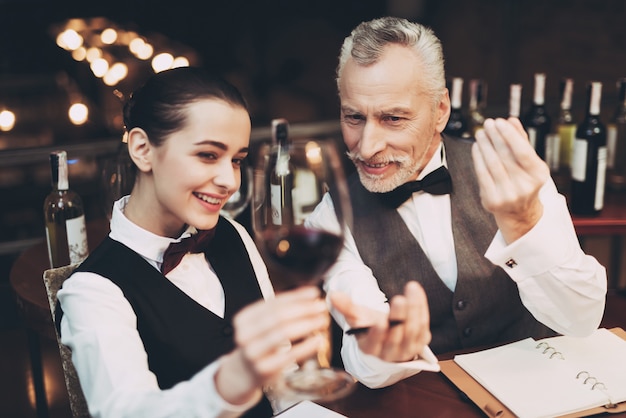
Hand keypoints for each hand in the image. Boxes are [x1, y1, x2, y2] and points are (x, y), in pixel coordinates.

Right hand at [215, 286, 328, 404]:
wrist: (242, 374)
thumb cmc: (257, 345)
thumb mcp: (260, 325)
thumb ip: (280, 310)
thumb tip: (307, 295)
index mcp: (244, 318)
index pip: (273, 302)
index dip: (296, 296)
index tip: (313, 293)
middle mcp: (245, 334)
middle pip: (279, 316)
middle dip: (304, 309)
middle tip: (321, 307)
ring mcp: (253, 353)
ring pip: (284, 333)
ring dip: (307, 324)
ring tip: (322, 321)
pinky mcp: (264, 370)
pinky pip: (290, 355)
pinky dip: (307, 346)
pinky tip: (318, 340)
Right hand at [330, 281, 430, 361]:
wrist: (388, 335)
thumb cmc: (370, 326)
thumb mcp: (357, 317)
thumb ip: (346, 307)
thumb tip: (333, 295)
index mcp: (371, 348)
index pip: (375, 343)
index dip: (378, 333)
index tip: (379, 321)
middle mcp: (391, 353)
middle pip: (397, 336)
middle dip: (400, 317)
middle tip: (400, 300)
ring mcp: (408, 348)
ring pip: (414, 330)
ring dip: (414, 308)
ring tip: (411, 289)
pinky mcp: (421, 341)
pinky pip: (424, 323)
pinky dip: (421, 306)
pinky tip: (416, 291)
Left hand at [472, 117, 548, 242]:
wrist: (518, 213)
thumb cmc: (523, 181)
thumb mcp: (529, 163)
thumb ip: (521, 140)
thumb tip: (511, 120)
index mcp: (538, 175)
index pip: (522, 151)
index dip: (509, 135)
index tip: (499, 121)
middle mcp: (524, 186)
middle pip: (505, 155)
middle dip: (494, 136)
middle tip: (487, 124)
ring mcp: (508, 195)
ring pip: (492, 164)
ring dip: (484, 145)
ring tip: (480, 133)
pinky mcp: (492, 201)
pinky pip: (482, 175)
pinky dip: (478, 158)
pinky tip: (476, 147)